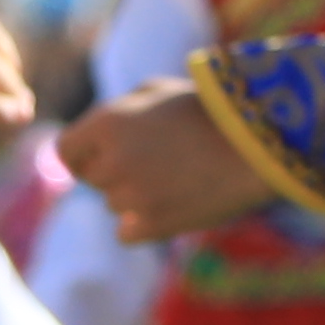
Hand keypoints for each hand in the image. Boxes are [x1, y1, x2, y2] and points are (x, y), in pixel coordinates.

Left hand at [57, 79, 271, 244]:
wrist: (258, 140)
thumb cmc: (210, 110)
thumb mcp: (157, 92)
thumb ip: (118, 114)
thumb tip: (96, 138)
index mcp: (107, 122)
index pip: (65, 151)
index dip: (81, 156)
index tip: (100, 157)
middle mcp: (112, 159)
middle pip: (93, 180)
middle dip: (114, 173)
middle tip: (157, 162)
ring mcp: (131, 195)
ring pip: (114, 205)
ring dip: (134, 196)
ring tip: (176, 176)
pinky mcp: (153, 225)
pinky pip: (126, 232)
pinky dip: (143, 223)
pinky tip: (170, 204)